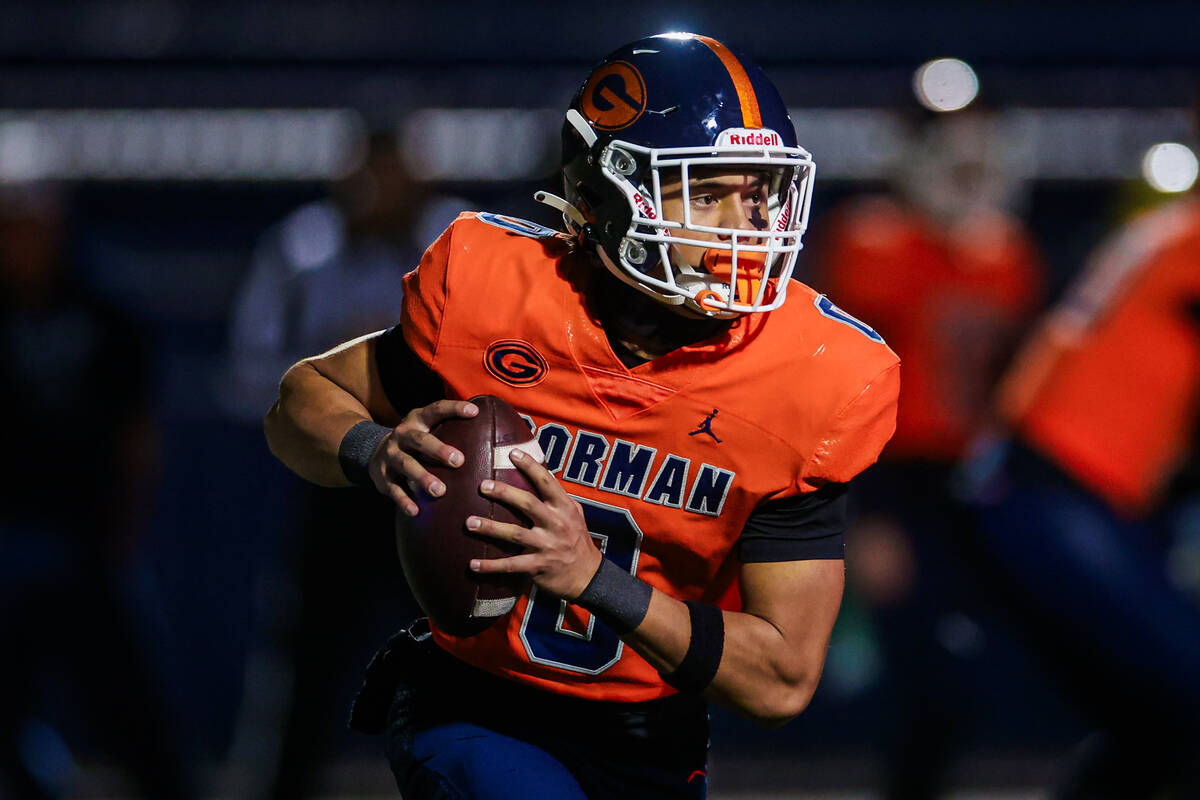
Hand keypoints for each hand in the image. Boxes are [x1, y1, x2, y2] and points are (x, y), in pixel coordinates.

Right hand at [368, 399, 477, 515]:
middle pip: (420, 440)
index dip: (454, 409)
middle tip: (459, 461)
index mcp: (417, 420)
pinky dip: (404, 500)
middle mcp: (402, 434)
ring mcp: (391, 455)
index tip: (474, 412)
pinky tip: (416, 511)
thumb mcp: (428, 428)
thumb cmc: (417, 442)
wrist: (375, 452)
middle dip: (438, 449)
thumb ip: (452, 429)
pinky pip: (393, 489)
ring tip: (440, 491)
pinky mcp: (382, 476)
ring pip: (406, 465)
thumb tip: (493, 436)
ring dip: (423, 478)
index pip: (436, 410)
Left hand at [467, 449, 603, 599]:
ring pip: (515, 534)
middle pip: (528, 503)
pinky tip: (473, 564)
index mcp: (565, 507)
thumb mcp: (574, 514)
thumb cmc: (577, 540)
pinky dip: (491, 565)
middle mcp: (556, 524)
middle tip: (483, 485)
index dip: (530, 466)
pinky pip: (511, 565)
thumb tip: (539, 472)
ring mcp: (547, 545)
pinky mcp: (539, 566)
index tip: (512, 453)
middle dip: (504, 493)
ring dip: (491, 528)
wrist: (588, 576)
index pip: (547, 482)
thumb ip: (557, 497)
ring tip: (469, 522)